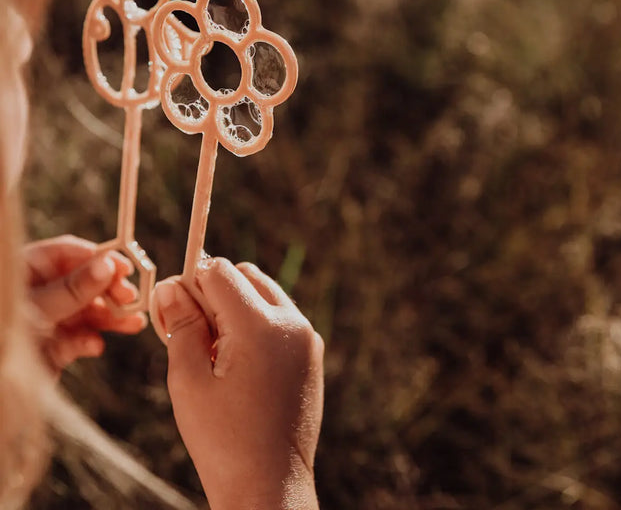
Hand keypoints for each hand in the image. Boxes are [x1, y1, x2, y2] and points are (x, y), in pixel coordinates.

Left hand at [25, 234, 146, 372]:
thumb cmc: (4, 334)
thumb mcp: (36, 308)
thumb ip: (73, 288)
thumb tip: (107, 264)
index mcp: (28, 271)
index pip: (69, 253)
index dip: (99, 258)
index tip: (124, 267)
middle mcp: (40, 292)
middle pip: (85, 281)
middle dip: (110, 290)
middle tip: (131, 297)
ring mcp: (48, 320)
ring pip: (88, 311)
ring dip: (112, 316)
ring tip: (134, 323)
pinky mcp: (53, 349)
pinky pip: (78, 339)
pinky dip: (90, 341)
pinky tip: (95, 347)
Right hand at [150, 260, 323, 509]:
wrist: (270, 486)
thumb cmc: (222, 440)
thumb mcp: (188, 380)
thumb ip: (180, 325)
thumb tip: (171, 285)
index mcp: (260, 326)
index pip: (220, 271)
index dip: (190, 284)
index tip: (174, 313)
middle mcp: (291, 322)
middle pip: (246, 275)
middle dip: (215, 292)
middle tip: (193, 333)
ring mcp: (307, 337)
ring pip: (265, 292)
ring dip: (236, 306)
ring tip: (215, 352)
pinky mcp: (312, 353)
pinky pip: (280, 317)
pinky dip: (257, 323)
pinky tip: (239, 363)